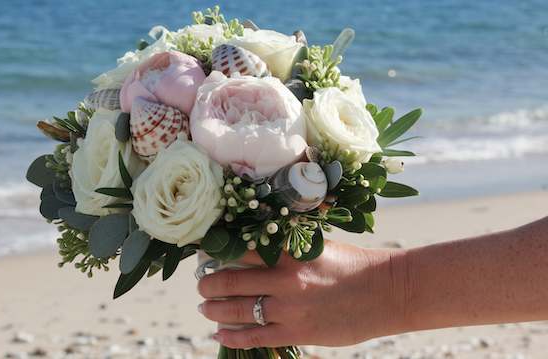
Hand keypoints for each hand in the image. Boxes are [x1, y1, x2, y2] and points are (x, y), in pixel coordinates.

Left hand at [197, 240, 407, 348]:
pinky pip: (255, 336)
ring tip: (204, 307)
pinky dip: (232, 336)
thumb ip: (286, 249)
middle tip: (200, 284)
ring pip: (236, 309)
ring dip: (213, 309)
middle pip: (230, 279)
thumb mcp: (317, 246)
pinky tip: (219, 334)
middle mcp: (284, 278)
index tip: (203, 253)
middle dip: (208, 283)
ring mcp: (289, 307)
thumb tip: (255, 251)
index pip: (241, 248)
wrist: (386, 291)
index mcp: (289, 251)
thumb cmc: (354, 265)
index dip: (216, 251)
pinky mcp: (297, 332)